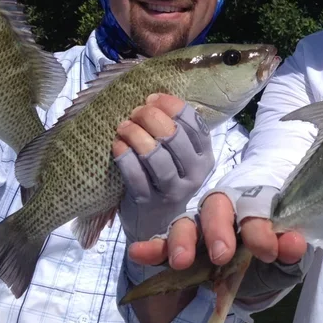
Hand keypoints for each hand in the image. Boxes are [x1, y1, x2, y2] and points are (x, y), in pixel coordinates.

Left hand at [113, 94, 214, 281]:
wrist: (155, 224)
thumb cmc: (165, 180)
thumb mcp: (181, 158)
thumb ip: (176, 132)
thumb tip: (154, 99)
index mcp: (205, 156)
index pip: (194, 123)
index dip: (172, 105)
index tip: (153, 98)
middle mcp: (194, 174)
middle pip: (174, 137)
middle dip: (152, 117)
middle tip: (136, 111)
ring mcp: (172, 190)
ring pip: (156, 156)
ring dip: (137, 135)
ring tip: (124, 126)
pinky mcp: (149, 203)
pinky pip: (135, 176)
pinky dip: (124, 157)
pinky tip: (117, 145)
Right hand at [131, 182, 306, 271]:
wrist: (257, 271)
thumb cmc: (272, 254)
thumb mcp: (287, 258)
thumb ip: (290, 251)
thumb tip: (295, 244)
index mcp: (254, 208)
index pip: (254, 208)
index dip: (260, 228)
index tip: (268, 250)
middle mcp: (225, 213)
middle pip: (216, 205)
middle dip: (217, 228)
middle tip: (221, 254)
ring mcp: (200, 229)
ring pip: (187, 222)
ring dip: (182, 239)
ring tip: (181, 261)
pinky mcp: (180, 248)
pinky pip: (162, 244)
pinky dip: (152, 248)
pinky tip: (138, 252)